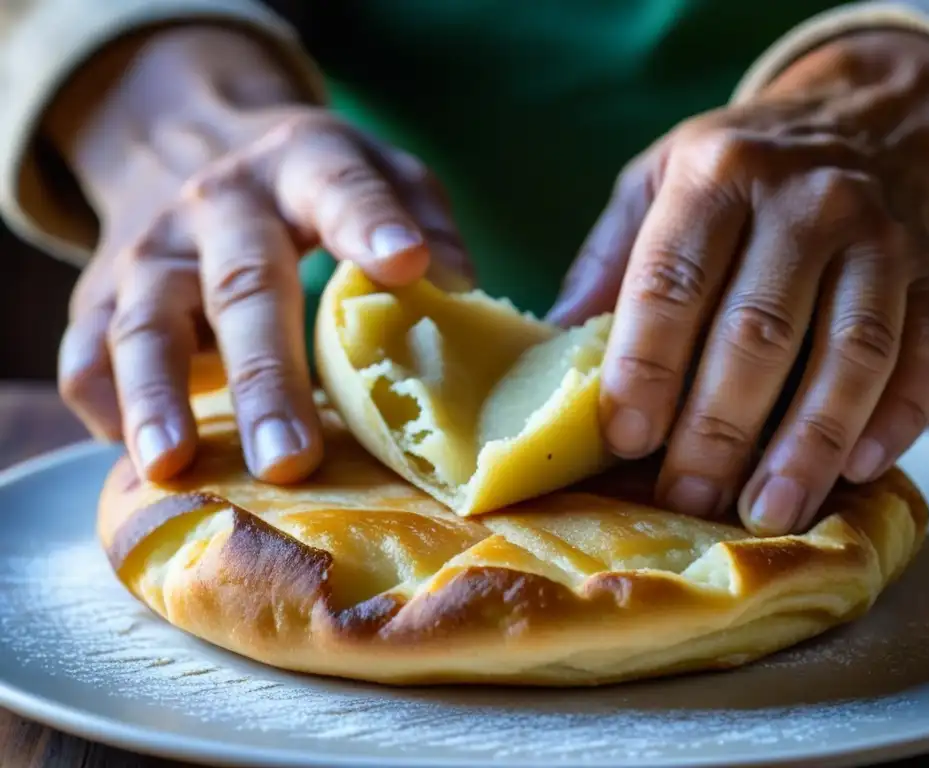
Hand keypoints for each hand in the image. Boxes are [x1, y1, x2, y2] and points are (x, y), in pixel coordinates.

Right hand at [52, 28, 470, 483]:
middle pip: (242, 287)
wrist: (187, 142)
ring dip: (158, 397)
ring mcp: (151, 252)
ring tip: (174, 465)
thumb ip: (420, 215)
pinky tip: (140, 460)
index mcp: (299, 165)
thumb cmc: (307, 183)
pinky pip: (86, 355)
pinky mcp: (100, 295)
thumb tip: (460, 287)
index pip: (337, 187)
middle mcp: (218, 205)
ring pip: (143, 326)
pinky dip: (107, 407)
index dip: (370, 223)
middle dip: (265, 376)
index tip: (409, 266)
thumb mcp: (370, 169)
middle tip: (291, 459)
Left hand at [550, 30, 928, 534]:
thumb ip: (607, 262)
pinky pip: (928, 354)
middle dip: (718, 429)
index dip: (647, 365)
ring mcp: (882, 237)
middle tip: (686, 496)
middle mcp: (807, 200)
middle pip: (760, 332)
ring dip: (808, 445)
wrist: (863, 121)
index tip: (626, 437)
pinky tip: (858, 468)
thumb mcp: (655, 184)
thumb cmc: (738, 174)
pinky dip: (897, 418)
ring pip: (851, 355)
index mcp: (717, 177)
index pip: (673, 282)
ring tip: (766, 510)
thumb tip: (552, 348)